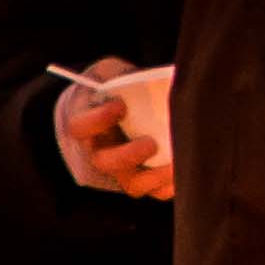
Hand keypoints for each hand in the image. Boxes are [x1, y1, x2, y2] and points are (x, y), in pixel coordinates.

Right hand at [51, 62, 173, 200]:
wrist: (119, 105)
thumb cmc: (116, 87)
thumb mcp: (113, 73)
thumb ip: (124, 76)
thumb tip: (159, 77)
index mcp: (86, 122)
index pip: (80, 126)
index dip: (98, 120)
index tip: (120, 105)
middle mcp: (99, 150)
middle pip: (105, 162)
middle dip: (128, 156)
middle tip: (151, 144)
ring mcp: (120, 168)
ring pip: (132, 184)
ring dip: (154, 178)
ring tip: (175, 164)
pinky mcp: (143, 177)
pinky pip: (155, 191)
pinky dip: (171, 186)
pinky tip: (185, 171)